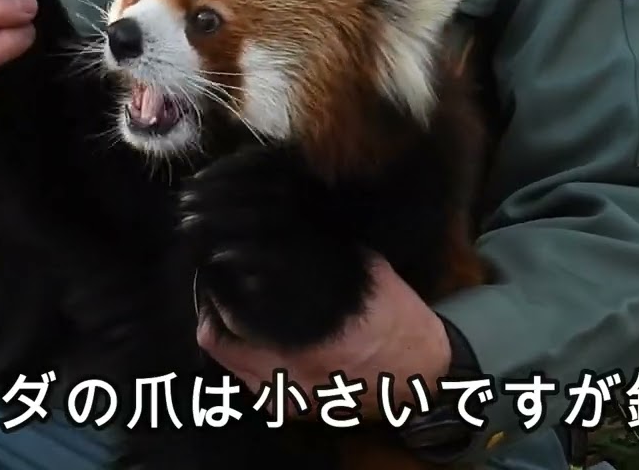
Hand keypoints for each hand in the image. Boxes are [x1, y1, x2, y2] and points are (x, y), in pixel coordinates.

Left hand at [198, 255, 451, 421]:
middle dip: (213, 312)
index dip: (216, 289)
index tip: (217, 265)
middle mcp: (290, 376)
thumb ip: (324, 256)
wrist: (425, 374)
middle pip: (218, 342)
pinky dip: (247, 360)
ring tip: (233, 310)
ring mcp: (289, 399)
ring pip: (229, 365)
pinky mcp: (295, 410)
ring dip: (227, 337)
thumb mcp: (365, 274)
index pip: (231, 316)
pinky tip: (257, 339)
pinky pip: (251, 383)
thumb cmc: (398, 322)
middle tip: (218, 286)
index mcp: (307, 342)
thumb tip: (288, 228)